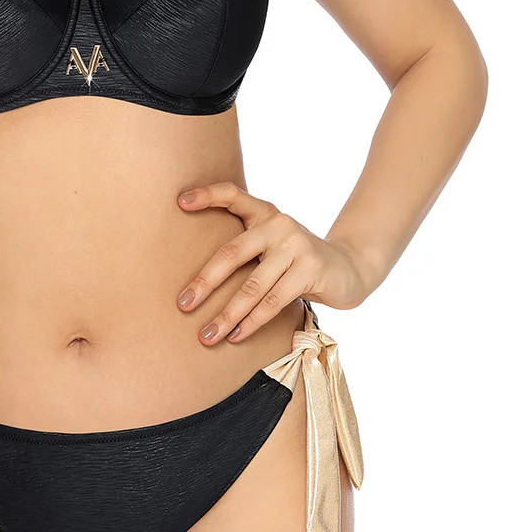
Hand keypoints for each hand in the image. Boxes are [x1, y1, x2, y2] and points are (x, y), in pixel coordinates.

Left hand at [175, 181, 373, 341]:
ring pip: (253, 286)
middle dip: (204, 282)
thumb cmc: (298, 260)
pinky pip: (273, 301)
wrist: (350, 268)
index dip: (207, 196)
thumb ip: (246, 248)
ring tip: (207, 335)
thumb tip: (196, 279)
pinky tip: (236, 336)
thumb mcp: (273, 245)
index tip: (180, 202)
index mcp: (265, 213)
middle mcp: (279, 224)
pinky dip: (252, 322)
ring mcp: (296, 246)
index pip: (233, 195)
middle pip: (232, 252)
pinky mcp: (310, 270)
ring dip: (227, 314)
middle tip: (183, 304)